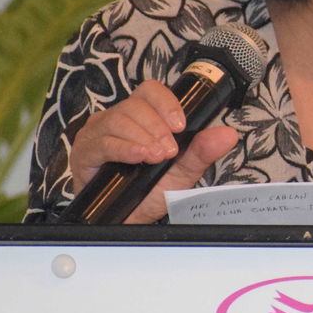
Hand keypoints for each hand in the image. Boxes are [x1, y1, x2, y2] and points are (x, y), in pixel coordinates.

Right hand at [67, 80, 239, 224]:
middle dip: (157, 127)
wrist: (127, 220)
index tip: (181, 126)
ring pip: (118, 119)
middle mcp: (117, 119)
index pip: (151, 92)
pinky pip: (102, 142)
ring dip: (142, 137)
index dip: (166, 103)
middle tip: (169, 152)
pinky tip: (137, 157)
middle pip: (135, 105)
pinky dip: (123, 148)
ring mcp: (98, 133)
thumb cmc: (149, 191)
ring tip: (156, 157)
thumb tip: (228, 134)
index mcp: (140, 116)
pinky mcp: (84, 152)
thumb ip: (202, 151)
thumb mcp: (181, 172)